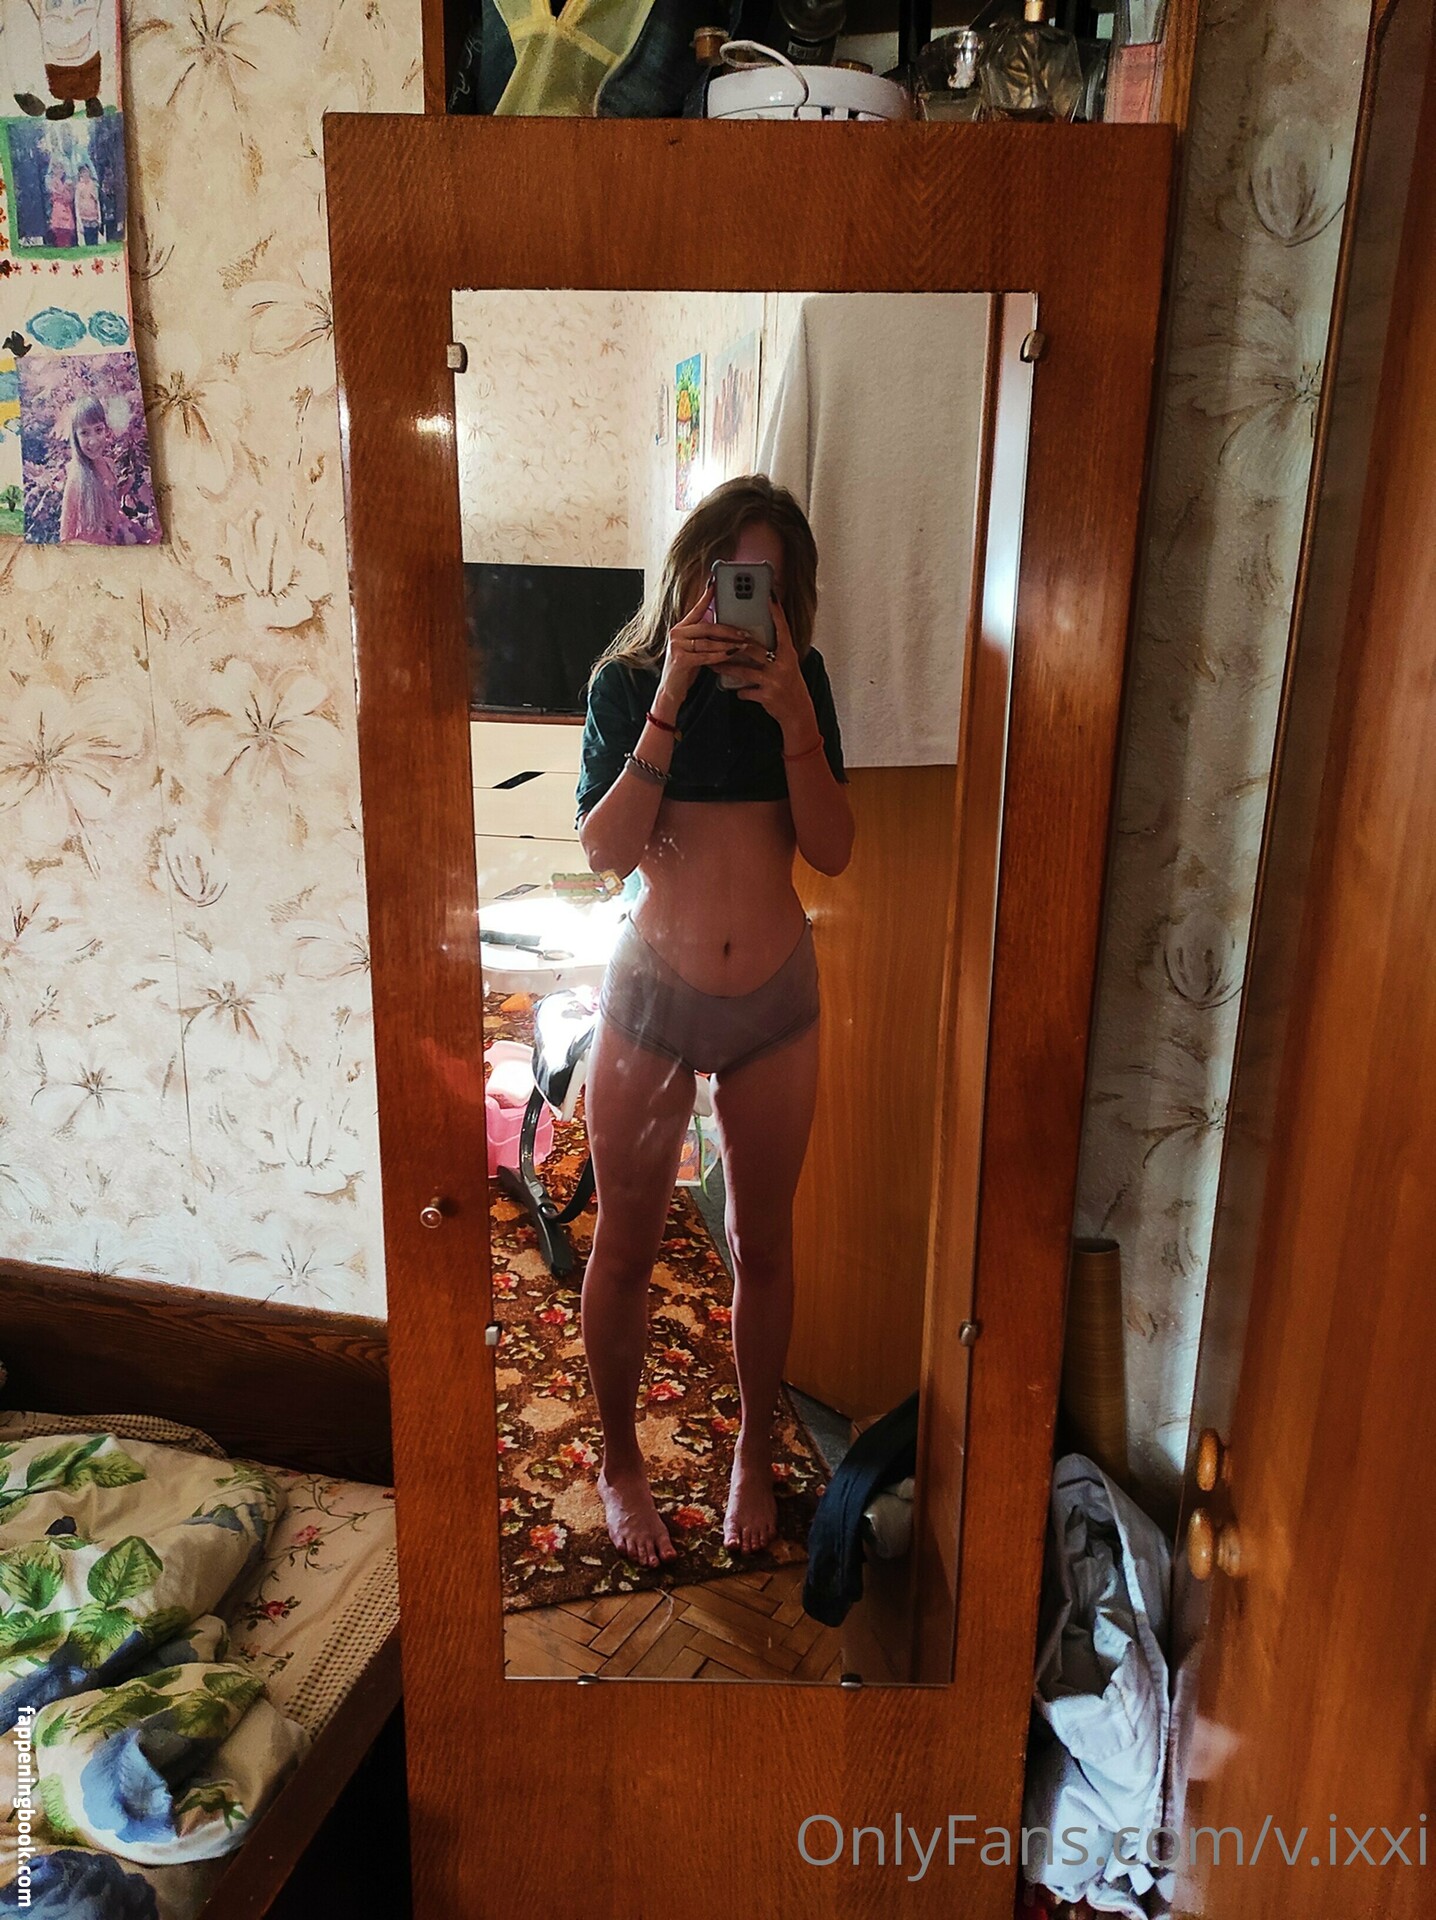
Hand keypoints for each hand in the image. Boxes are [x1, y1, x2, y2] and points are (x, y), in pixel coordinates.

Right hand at [659, 577, 753, 705]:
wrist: (670, 692)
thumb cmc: (685, 671)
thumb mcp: (695, 650)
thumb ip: (705, 639)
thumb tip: (726, 630)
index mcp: (681, 628)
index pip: (697, 609)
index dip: (707, 597)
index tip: (715, 584)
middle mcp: (677, 633)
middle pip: (708, 626)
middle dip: (729, 630)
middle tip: (745, 632)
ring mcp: (677, 645)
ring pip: (709, 642)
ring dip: (729, 644)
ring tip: (744, 645)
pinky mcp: (680, 659)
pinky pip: (706, 656)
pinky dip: (720, 656)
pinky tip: (731, 654)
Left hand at [728, 594, 814, 740]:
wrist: (798, 713)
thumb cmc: (789, 687)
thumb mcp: (787, 666)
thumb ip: (774, 652)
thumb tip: (753, 639)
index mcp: (789, 654)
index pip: (782, 629)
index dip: (776, 613)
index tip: (769, 596)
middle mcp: (783, 665)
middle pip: (754, 649)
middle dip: (733, 645)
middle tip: (717, 637)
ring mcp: (775, 680)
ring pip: (744, 670)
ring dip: (727, 668)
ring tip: (714, 665)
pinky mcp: (767, 696)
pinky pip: (746, 691)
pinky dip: (740, 692)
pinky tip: (736, 692)